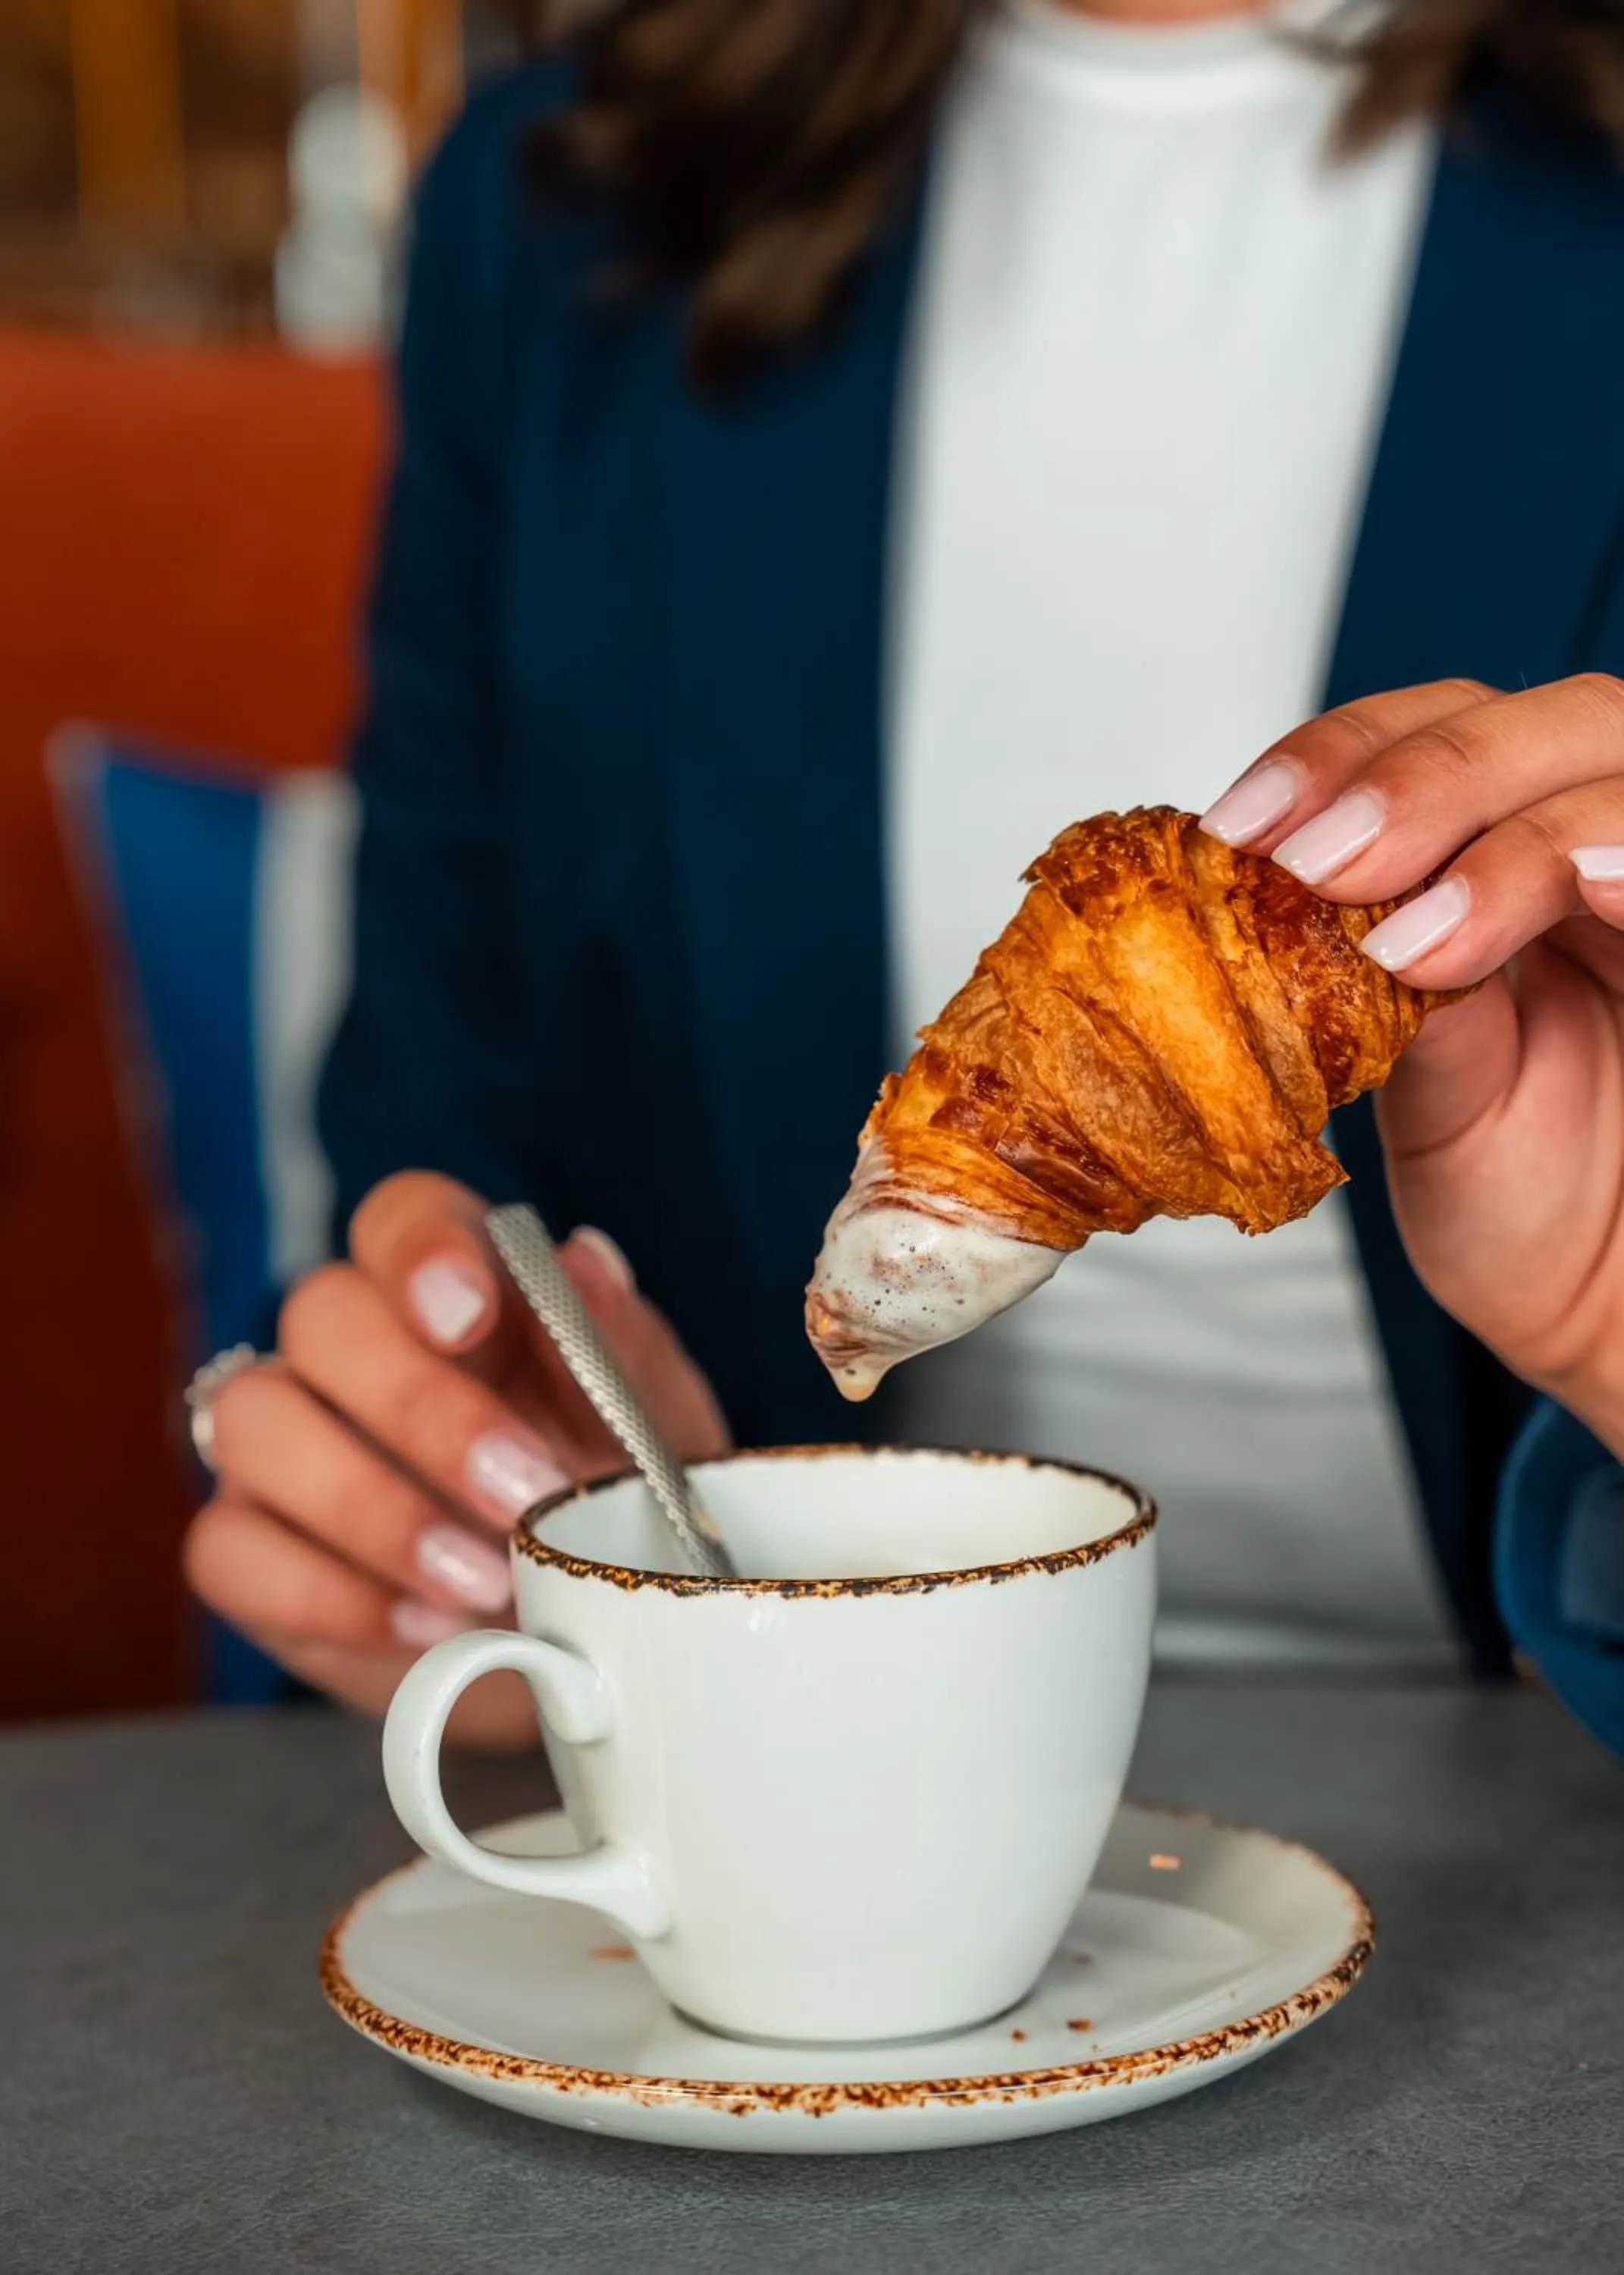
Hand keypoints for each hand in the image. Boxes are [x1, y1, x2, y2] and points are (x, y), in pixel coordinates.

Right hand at [185, 1173, 729, 1744]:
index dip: (421, 1250)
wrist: (589, 1641)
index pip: (400, 1215)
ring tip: (480, 1580)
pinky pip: (227, 1549)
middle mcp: (350, 1349)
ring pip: (251, 1422)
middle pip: (321, 1316)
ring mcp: (284, 1445)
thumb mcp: (656, 1431)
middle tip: (523, 1493)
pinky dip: (327, 1595)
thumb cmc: (613, 1506)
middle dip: (421, 1408)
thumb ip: (622, 1347)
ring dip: (369, 1507)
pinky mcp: (250, 1550)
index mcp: (452, 1292)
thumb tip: (583, 1261)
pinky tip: (423, 1627)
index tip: (468, 1313)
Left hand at [1201, 673, 1623, 1451]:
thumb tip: (1285, 899)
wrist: (1610, 1306)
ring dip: (1517, 836)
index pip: (1444, 726)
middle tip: (1325, 865)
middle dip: (1427, 780)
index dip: (1345, 753)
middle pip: (1559, 720)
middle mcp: (1611, 848)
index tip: (1246, 825)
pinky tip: (1584, 885)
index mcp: (1516, 850)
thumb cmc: (1526, 1198)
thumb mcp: (1431, 1095)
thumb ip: (1391, 990)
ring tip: (1417, 936)